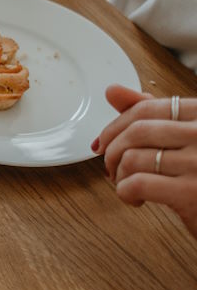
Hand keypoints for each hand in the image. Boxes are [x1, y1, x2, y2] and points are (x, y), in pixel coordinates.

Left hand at [94, 85, 196, 236]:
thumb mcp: (184, 138)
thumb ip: (152, 113)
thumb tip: (112, 90)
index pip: (145, 108)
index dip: (115, 126)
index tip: (102, 143)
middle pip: (136, 132)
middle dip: (112, 152)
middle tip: (111, 168)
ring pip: (133, 158)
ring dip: (119, 175)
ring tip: (128, 184)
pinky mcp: (191, 193)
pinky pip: (138, 183)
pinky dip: (125, 192)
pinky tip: (136, 199)